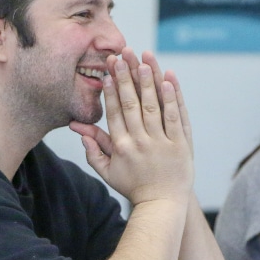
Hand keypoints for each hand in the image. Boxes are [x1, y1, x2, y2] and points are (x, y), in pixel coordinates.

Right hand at [69, 48, 193, 205]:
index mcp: (121, 147)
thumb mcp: (108, 172)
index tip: (108, 72)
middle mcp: (140, 142)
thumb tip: (79, 130)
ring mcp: (161, 142)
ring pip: (153, 107)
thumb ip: (93, 151)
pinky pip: (176, 118)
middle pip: (132, 104)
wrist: (162, 204)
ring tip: (144, 60)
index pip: (114, 113)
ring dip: (148, 82)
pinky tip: (169, 80)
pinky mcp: (180, 144)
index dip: (111, 91)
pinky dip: (172, 98)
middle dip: (126, 78)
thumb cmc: (134, 187)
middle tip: (122, 56)